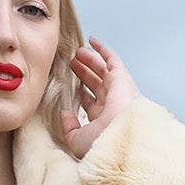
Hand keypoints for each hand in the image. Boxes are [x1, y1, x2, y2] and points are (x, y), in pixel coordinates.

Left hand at [60, 36, 138, 157]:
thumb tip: (64, 113)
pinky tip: (92, 41)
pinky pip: (111, 59)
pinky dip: (102, 49)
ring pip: (102, 70)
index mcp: (103, 120)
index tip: (69, 86)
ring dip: (90, 60)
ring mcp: (117, 90)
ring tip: (78, 53)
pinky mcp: (121, 78)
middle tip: (73, 64)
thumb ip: (69, 127)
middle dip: (85, 73)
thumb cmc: (102, 143)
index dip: (81, 93)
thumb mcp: (77, 140)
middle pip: (96, 84)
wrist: (120, 136)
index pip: (91, 103)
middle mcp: (111, 105)